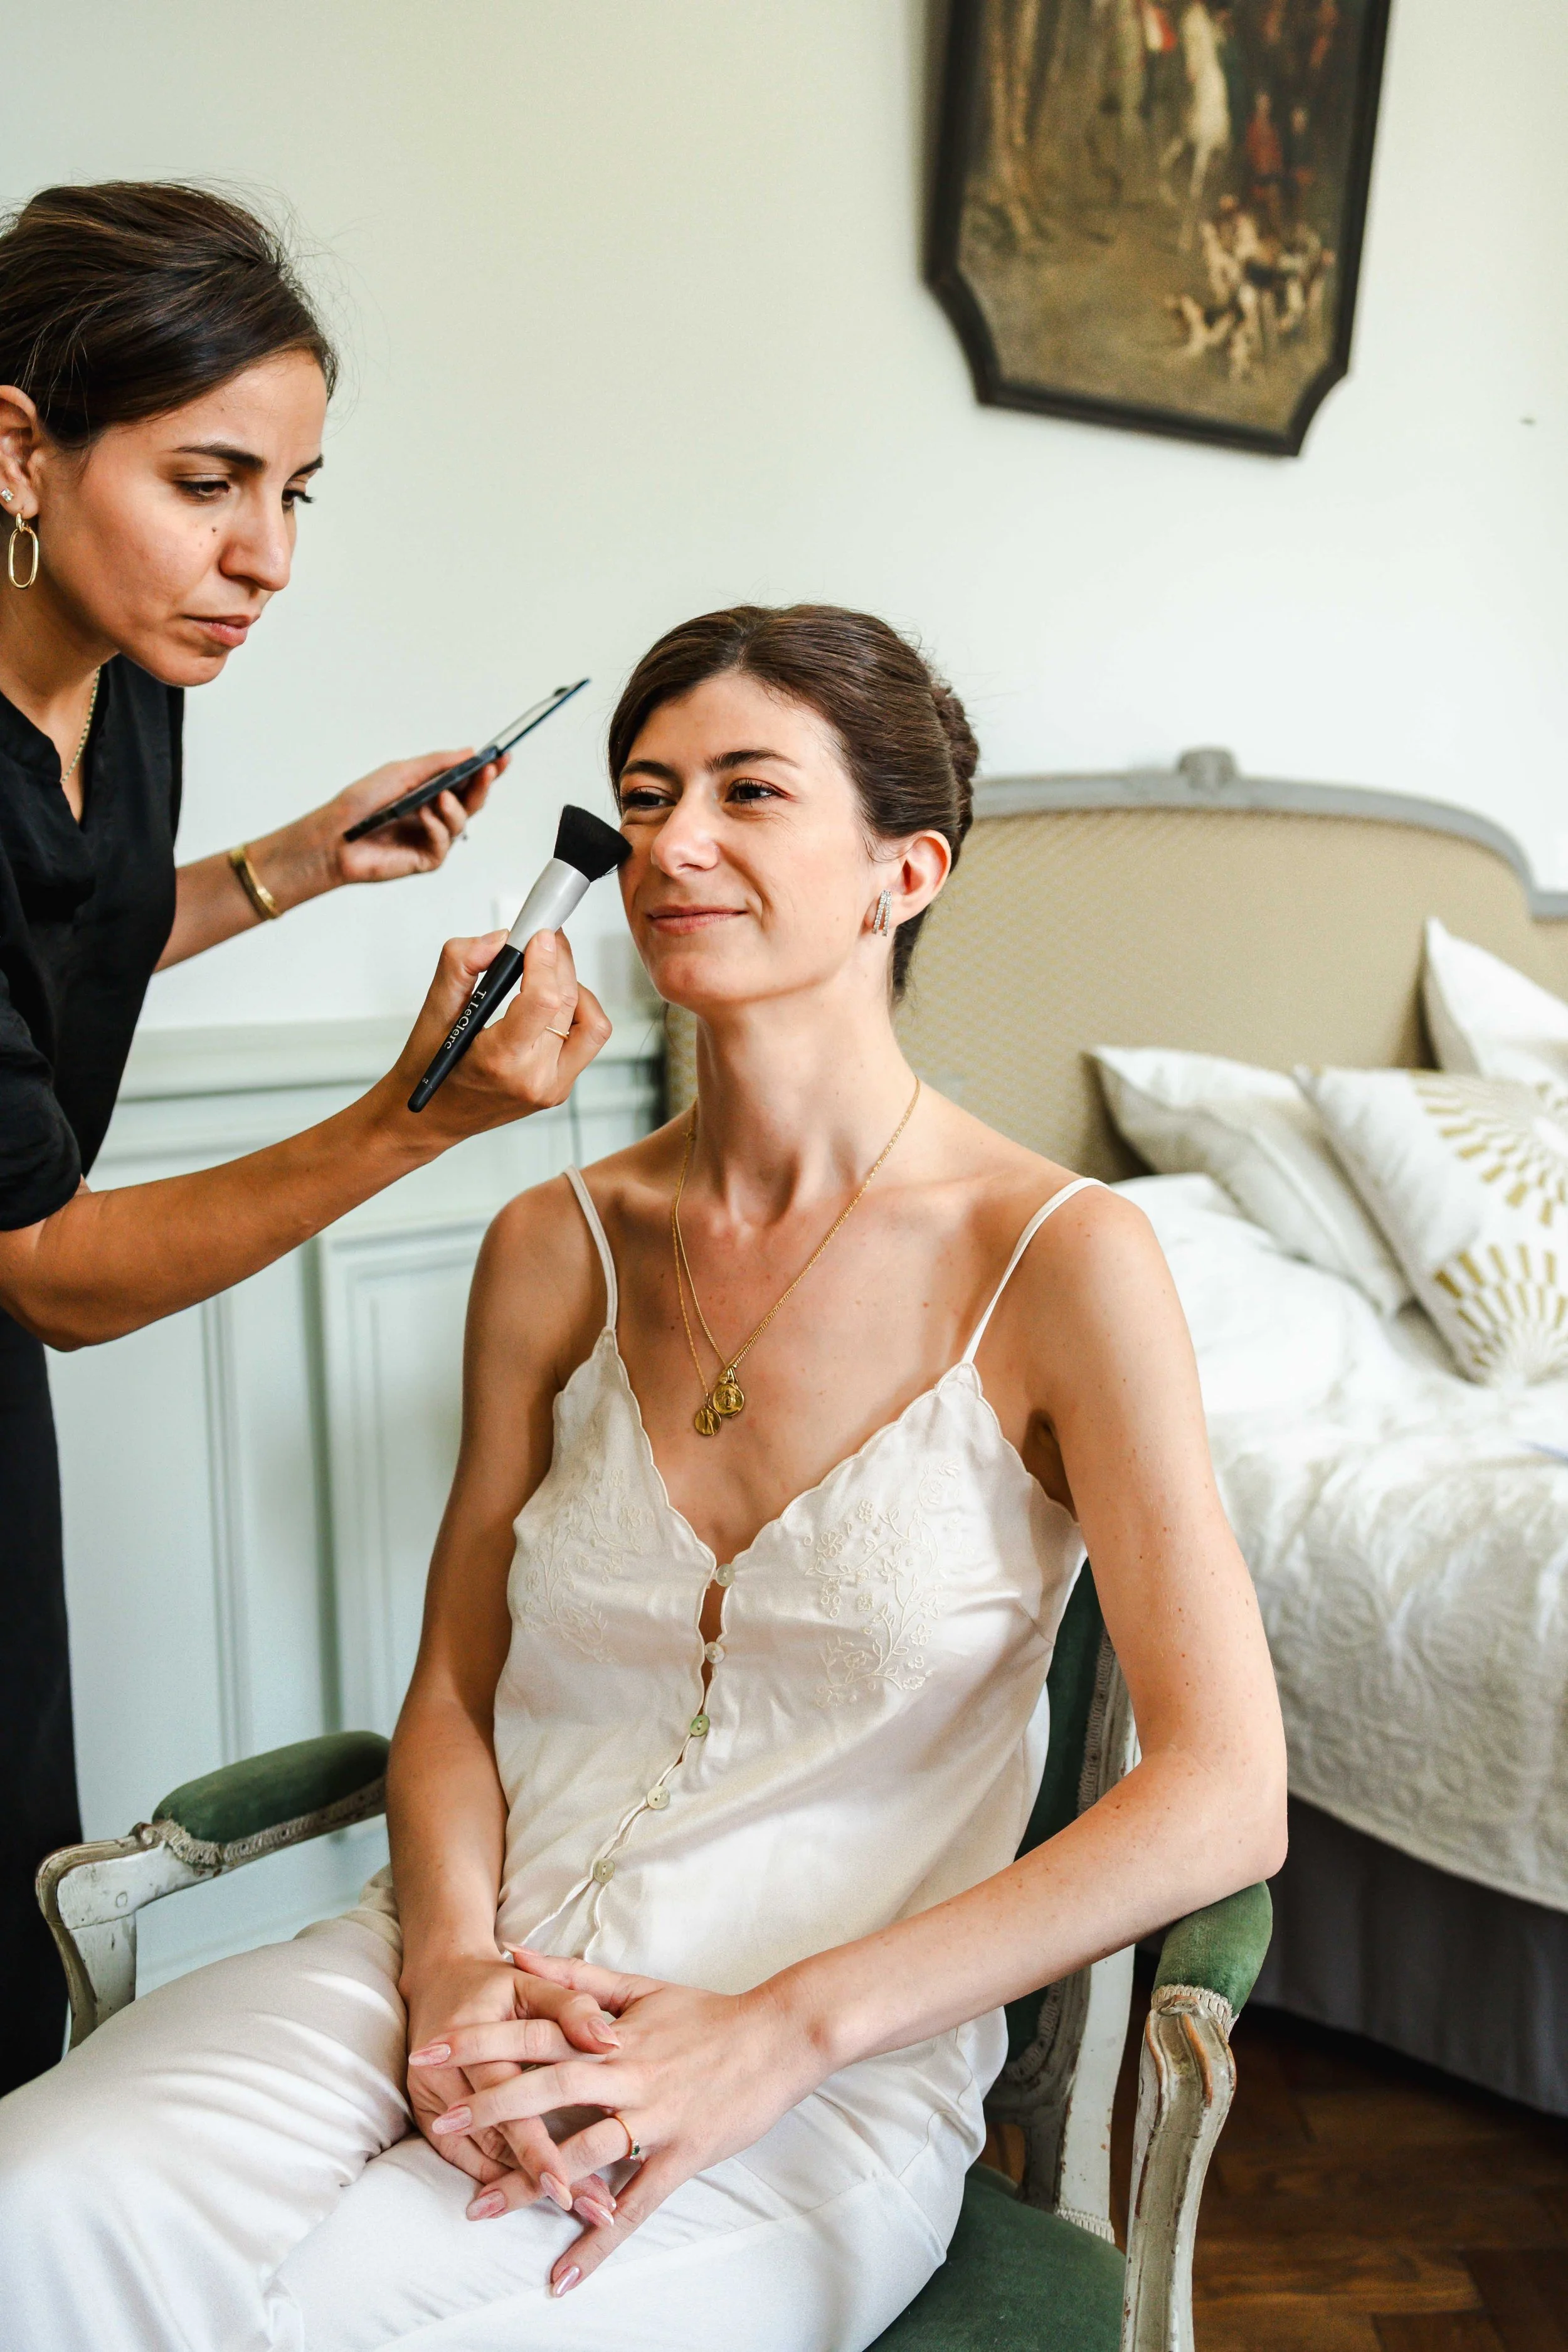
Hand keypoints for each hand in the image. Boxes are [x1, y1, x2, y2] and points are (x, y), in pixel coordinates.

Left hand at [229, 749, 507, 921]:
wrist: (335, 836)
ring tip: (439, 797)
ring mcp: (432, 838)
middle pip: (472, 801)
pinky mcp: (426, 859)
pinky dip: (437, 827)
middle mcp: (434, 815)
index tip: (502, 757)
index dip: (486, 770)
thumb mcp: (400, 772)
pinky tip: (423, 818)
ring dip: (454, 807)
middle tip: (488, 771)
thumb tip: (468, 752)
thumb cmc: (360, 804)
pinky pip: (444, 842)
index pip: (465, 781)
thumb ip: (436, 764)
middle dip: (483, 785)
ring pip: (461, 821)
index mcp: (429, 792)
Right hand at [375, 927, 611, 1145]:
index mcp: (499, 1061)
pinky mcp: (562, 1087)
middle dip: (558, 960)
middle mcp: (534, 1079)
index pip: (541, 1001)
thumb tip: (500, 940)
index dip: (546, 960)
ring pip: (590, 1020)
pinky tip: (552, 1001)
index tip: (539, 934)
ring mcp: (553, 1086)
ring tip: (547, 970)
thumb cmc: (432, 1067)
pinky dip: (576, 1011)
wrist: (434, 1116)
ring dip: (574, 985)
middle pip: (567, 1002)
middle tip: (543, 937)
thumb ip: (460, 965)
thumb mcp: (433, 1010)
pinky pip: (588, 1038)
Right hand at [403, 1952, 621, 2231]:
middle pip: (498, 2142)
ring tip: (589, 2206)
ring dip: (530, 2188)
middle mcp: (445, 2079)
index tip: (569, 2185)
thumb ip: (572, 2007)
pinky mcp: (431, 2119)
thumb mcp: (533, 1983)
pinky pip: (470, 2159)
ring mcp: (432, 2103)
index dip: (537, 2147)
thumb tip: (610, 2041)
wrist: (440, 1980)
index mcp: (471, 2040)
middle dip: (545, 2180)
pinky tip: (542, 2196)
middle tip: (598, 2208)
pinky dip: (506, 2179)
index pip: (507, 2104)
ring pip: (485, 2158)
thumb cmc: (497, 1983)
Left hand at [414, 1948, 826, 2296]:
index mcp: (610, 2035)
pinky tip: (563, 2274)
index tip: (430, 2052)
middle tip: (439, 2124)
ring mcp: (654, 2117)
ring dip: (529, 2180)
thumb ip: (574, 1979)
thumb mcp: (640, 1988)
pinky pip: (634, 2205)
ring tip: (479, 2207)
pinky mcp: (681, 2155)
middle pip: (547, 2088)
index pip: (533, 2033)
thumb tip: (516, 1954)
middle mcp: (626, 2073)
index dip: (480, 2042)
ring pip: (582, 2149)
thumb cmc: (707, 2013)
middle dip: (490, 2106)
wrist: (779, 2035)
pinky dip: (597, 2240)